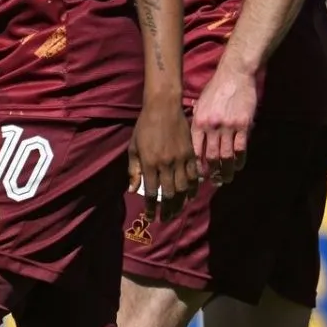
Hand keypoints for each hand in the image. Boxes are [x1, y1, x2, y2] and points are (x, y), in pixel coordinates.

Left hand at [130, 98, 198, 220]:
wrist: (163, 107)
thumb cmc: (144, 127)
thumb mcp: (133, 148)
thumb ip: (133, 170)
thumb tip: (133, 189)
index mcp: (149, 163)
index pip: (150, 192)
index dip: (150, 208)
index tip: (150, 218)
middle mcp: (166, 164)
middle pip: (169, 194)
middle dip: (167, 210)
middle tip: (165, 218)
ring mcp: (180, 159)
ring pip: (184, 188)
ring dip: (181, 202)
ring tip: (177, 210)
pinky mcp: (191, 153)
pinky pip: (194, 175)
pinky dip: (193, 188)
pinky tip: (190, 195)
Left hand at [191, 65, 255, 183]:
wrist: (234, 75)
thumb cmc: (215, 89)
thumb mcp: (200, 105)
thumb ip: (197, 124)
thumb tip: (195, 143)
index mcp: (198, 123)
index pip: (194, 151)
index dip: (196, 167)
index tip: (198, 177)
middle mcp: (212, 127)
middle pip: (210, 157)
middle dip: (212, 173)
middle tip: (214, 182)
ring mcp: (228, 127)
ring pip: (226, 156)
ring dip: (226, 170)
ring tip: (226, 178)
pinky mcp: (243, 125)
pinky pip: (241, 148)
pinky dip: (239, 160)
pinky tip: (238, 166)